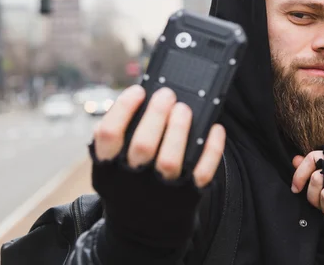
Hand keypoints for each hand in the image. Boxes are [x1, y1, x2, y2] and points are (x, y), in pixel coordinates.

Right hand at [89, 85, 225, 247]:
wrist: (142, 231)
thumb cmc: (127, 185)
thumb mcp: (109, 167)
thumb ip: (116, 139)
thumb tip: (139, 100)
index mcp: (108, 169)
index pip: (109, 135)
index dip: (123, 109)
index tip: (138, 91)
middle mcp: (132, 182)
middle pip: (142, 145)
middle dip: (156, 115)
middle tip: (167, 95)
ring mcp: (161, 191)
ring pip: (170, 160)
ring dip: (179, 129)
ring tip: (183, 108)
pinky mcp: (187, 196)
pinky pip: (203, 171)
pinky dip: (212, 148)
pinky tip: (215, 128)